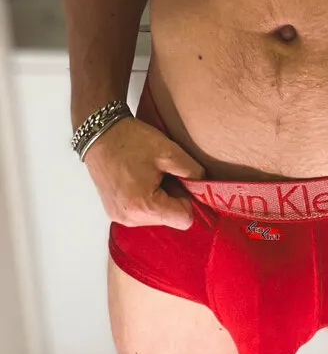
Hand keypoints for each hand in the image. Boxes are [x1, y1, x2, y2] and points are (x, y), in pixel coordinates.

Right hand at [83, 116, 204, 229]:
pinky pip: (141, 213)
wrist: (99, 133)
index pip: (184, 220)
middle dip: (172, 198)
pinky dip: (145, 199)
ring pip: (156, 217)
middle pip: (169, 219)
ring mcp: (119, 217)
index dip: (187, 199)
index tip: (179, 179)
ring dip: (159, 198)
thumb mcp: (169, 151)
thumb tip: (202, 185)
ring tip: (148, 174)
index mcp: (144, 206)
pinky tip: (138, 179)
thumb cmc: (132, 141)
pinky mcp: (113, 211)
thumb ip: (192, 172)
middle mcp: (130, 218)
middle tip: (162, 172)